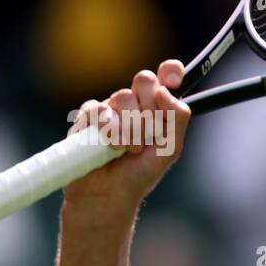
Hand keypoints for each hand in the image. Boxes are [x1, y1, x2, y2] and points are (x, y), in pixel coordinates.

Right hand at [61, 60, 191, 215]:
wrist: (110, 193)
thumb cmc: (141, 172)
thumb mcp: (171, 148)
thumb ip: (178, 118)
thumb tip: (165, 91)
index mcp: (157, 107)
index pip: (166, 76)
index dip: (171, 71)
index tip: (173, 81)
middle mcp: (135, 103)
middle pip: (145, 80)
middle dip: (150, 108)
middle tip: (149, 132)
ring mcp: (111, 107)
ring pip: (124, 96)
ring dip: (131, 128)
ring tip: (128, 149)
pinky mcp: (88, 115)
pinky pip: (99, 109)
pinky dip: (109, 131)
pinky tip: (110, 147)